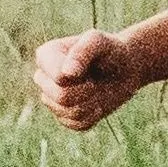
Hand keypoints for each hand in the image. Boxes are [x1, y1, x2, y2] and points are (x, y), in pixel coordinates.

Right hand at [29, 26, 145, 131]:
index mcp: (45, 56)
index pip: (59, 78)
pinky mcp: (64, 116)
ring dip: (93, 101)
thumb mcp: (100, 42)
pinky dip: (95, 115)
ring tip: (97, 87)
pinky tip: (97, 101)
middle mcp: (43, 78)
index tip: (91, 65)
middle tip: (96, 78)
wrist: (124, 68)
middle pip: (62, 97)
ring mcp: (51, 99)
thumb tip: (66, 74)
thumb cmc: (109, 50)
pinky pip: (78, 124)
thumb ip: (83, 51)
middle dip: (88, 89)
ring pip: (71, 112)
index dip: (81, 76)